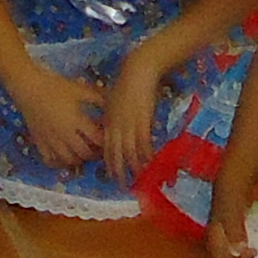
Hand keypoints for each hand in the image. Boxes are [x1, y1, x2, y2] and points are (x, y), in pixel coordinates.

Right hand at [10, 59, 108, 171]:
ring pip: (68, 160)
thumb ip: (97, 98)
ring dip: (78, 160)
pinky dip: (59, 162)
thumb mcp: (79, 89)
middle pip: (84, 153)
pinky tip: (63, 158)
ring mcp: (51, 140)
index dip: (105, 141)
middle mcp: (64, 134)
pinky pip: (50, 160)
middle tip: (98, 150)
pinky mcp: (39, 141)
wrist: (28, 86)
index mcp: (76, 120)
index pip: (97, 138)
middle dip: (94, 154)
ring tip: (82, 154)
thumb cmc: (54, 86)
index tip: (107, 138)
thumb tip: (112, 103)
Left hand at [101, 44, 181, 182]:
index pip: (106, 148)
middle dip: (119, 171)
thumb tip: (116, 126)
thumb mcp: (114, 101)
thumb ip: (114, 116)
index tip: (112, 175)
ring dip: (134, 168)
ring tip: (139, 180)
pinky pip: (143, 144)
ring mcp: (128, 125)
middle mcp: (115, 127)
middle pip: (115, 154)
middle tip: (123, 185)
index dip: (109, 163)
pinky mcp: (141, 122)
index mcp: (108, 122)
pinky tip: (151, 164)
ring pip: (129, 152)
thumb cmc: (127, 83)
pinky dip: (147, 156)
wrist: (137, 72)